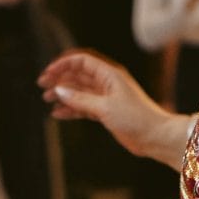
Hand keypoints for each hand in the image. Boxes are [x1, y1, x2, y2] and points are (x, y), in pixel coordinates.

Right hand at [38, 50, 192, 167]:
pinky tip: (58, 114)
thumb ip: (81, 98)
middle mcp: (107, 83)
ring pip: (79, 91)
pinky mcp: (106, 112)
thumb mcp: (105, 107)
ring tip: (48, 100)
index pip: (82, 61)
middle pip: (78, 75)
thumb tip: (59, 90)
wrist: (155, 137)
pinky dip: (71, 108)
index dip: (63, 64)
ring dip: (64, 94)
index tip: (48, 73)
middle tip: (42, 86)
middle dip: (60, 78)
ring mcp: (106, 97)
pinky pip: (84, 106)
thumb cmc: (136, 118)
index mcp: (109, 75)